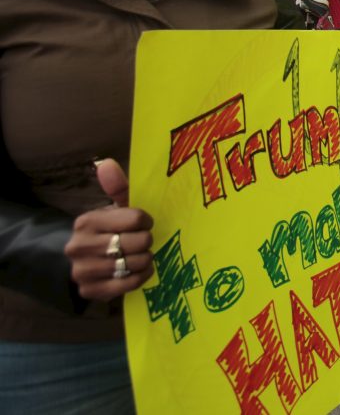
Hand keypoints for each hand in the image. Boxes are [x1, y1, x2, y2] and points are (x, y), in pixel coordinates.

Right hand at [64, 159, 154, 300]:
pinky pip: (128, 285)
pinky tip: (137, 270)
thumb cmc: (110, 229)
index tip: (143, 223)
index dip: (146, 221)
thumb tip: (106, 162)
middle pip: (137, 242)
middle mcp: (79, 246)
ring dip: (144, 260)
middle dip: (146, 241)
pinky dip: (139, 277)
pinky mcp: (90, 291)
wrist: (88, 261)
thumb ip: (117, 186)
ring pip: (134, 264)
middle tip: (142, 241)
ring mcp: (82, 271)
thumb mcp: (116, 208)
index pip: (135, 219)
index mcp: (87, 221)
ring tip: (139, 255)